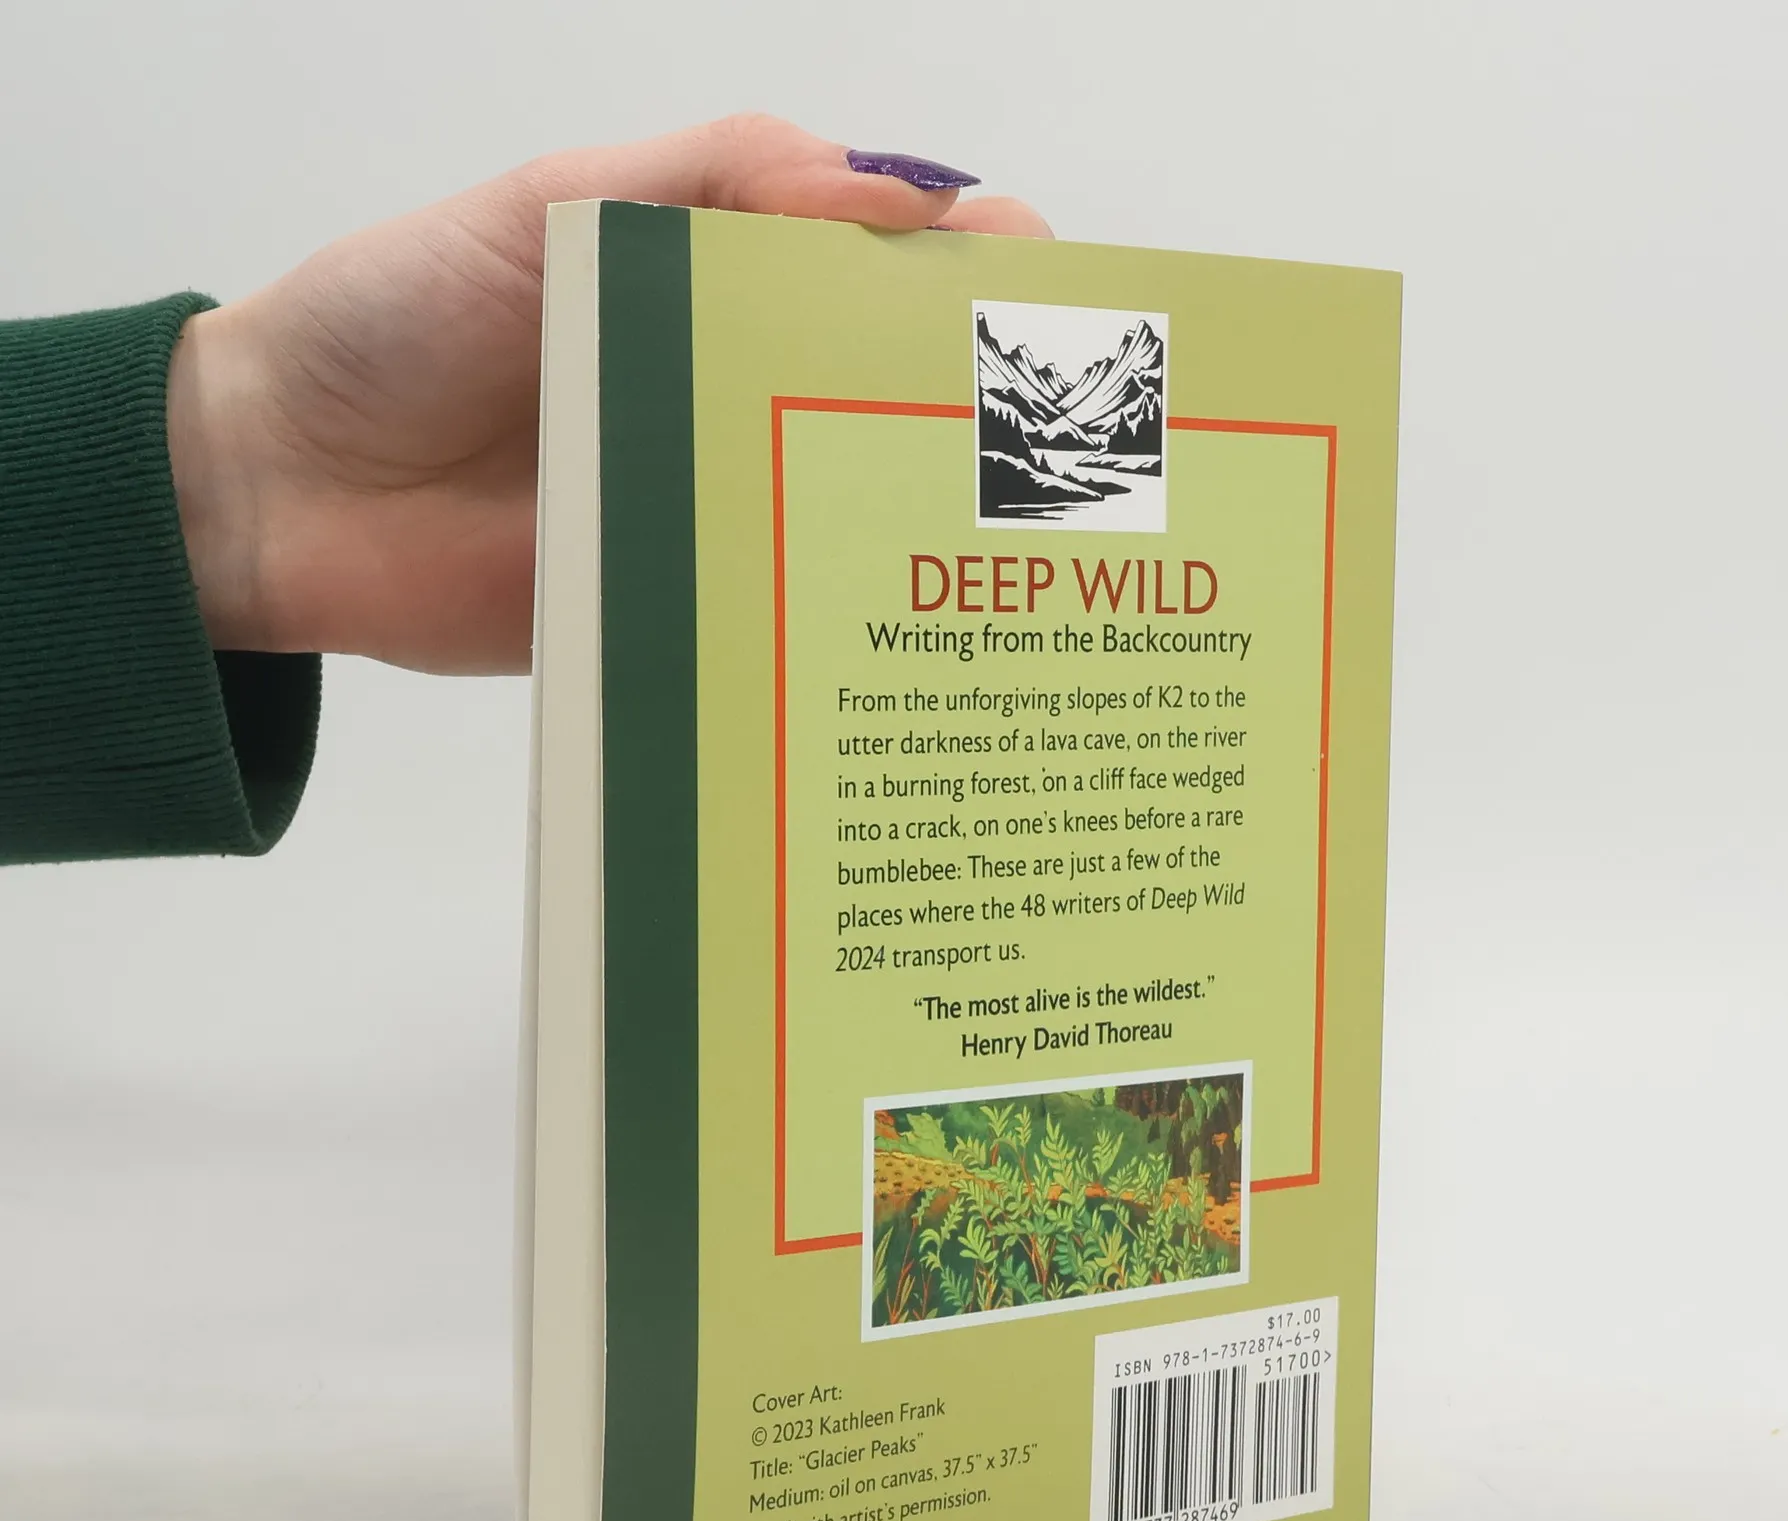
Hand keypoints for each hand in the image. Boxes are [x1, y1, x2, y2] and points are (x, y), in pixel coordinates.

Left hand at [167, 116, 1050, 673]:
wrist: (272, 489)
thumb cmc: (395, 318)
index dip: (975, 272)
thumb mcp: (545, 210)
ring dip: (932, 530)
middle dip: (990, 416)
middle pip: (885, 401)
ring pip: (845, 515)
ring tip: (1037, 558)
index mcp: (710, 282)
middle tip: (1089, 456)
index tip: (1060, 297)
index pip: (876, 265)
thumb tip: (898, 189)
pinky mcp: (677, 611)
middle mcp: (727, 397)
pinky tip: (921, 646)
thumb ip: (707, 182)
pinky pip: (771, 616)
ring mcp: (707, 510)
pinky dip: (841, 629)